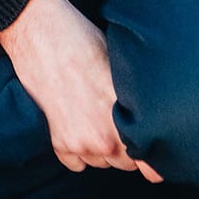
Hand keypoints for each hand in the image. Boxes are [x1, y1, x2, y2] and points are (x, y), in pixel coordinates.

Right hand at [0, 0, 161, 181]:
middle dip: (125, 147)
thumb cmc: (86, 44)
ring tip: (95, 118)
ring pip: (100, 162)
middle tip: (116, 120)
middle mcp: (103, 139)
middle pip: (125, 163)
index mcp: (126, 119)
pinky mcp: (58, 142)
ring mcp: (78, 143)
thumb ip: (138, 103)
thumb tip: (157, 121)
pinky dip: (77, 150)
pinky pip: (76, 163)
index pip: (147, 159)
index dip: (151, 155)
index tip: (151, 151)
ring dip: (100, 149)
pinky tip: (77, 124)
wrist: (41, 34)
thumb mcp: (122, 70)